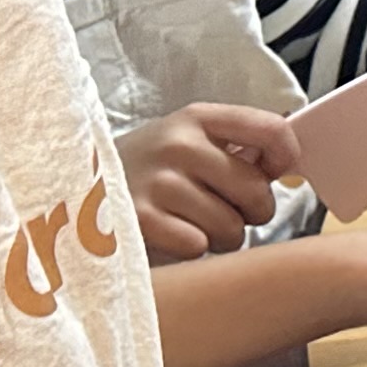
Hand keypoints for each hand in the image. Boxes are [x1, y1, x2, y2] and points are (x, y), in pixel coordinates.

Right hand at [117, 104, 300, 261]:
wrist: (76, 188)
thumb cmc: (150, 170)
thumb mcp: (188, 141)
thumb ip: (237, 146)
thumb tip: (290, 163)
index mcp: (198, 118)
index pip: (271, 130)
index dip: (286, 157)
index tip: (276, 172)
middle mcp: (178, 145)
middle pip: (256, 191)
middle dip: (251, 211)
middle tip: (226, 209)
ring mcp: (156, 182)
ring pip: (231, 227)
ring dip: (220, 235)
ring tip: (192, 221)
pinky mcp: (138, 221)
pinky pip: (197, 246)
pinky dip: (190, 248)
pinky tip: (169, 233)